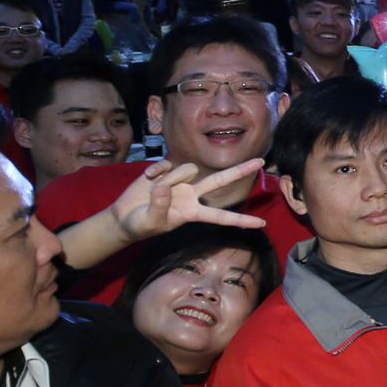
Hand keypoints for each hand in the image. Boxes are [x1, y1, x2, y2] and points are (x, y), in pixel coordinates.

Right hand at [109, 158, 266, 243]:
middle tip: (261, 162)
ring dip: (173, 175)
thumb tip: (165, 187)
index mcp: (193, 212)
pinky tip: (147, 177)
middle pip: (220, 181)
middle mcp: (192, 195)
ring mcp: (180, 182)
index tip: (262, 223)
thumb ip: (159, 207)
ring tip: (155, 186)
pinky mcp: (166, 172)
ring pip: (188, 169)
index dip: (240, 220)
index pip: (221, 216)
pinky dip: (157, 170)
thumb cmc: (141, 224)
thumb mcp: (150, 222)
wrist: (124, 217)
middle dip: (240, 171)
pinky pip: (168, 164)